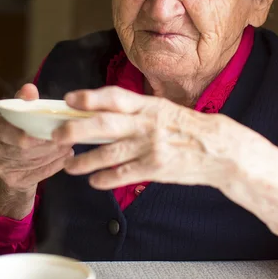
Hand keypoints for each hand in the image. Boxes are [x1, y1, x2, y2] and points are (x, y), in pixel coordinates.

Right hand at [0, 84, 73, 218]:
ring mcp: (1, 167)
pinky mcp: (14, 181)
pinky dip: (56, 164)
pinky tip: (66, 156)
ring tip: (69, 144)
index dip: (27, 132)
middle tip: (67, 136)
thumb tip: (29, 89)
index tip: (47, 131)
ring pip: (34, 160)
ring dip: (55, 152)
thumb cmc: (20, 133)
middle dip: (47, 142)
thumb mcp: (21, 116)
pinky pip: (39, 173)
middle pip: (23, 147)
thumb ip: (25, 101)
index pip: (6, 129)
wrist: (14, 167)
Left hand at [55, 86, 229, 189]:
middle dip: (76, 129)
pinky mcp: (156, 169)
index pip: (115, 97)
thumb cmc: (190, 128)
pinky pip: (124, 175)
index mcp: (150, 106)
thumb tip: (105, 109)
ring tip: (69, 166)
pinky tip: (93, 182)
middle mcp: (148, 124)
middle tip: (56, 135)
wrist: (221, 149)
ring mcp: (151, 147)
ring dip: (85, 160)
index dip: (90, 97)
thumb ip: (139, 110)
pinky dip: (105, 179)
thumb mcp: (166, 110)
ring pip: (109, 153)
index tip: (69, 99)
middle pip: (104, 124)